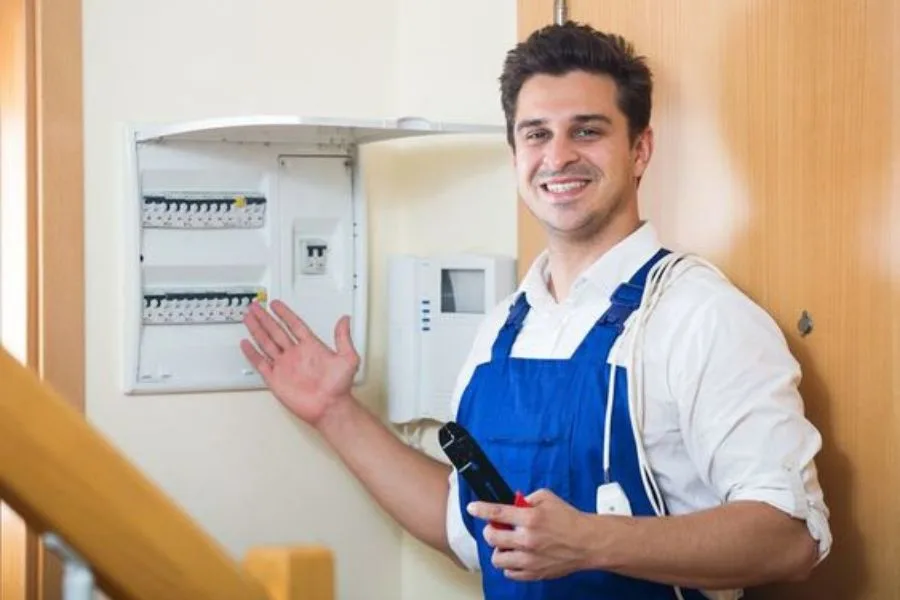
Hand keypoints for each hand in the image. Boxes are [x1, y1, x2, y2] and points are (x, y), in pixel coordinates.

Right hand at [240, 300, 359, 425]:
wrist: (329, 407)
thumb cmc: (339, 387)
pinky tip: (246, 344)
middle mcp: (295, 354)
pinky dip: (252, 353)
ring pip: (266, 343)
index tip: (275, 304)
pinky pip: (261, 363)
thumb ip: (343, 338)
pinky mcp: (276, 379)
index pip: (294, 325)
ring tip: (248, 318)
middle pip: (276, 331)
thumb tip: (345, 319)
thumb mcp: (348, 358)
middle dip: (265, 318)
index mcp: (310, 347)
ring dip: (257, 330)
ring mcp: (285, 366)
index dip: (284, 314)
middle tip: (255, 307)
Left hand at [467, 489, 596, 580]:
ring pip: (497, 559)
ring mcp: (530, 559)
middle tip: (497, 529)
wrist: (588, 542)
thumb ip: (527, 499)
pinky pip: (510, 573)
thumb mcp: (547, 498)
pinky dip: (509, 565)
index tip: (472, 508)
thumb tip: (512, 502)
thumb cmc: (569, 519)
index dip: (481, 510)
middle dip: (490, 531)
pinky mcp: (534, 573)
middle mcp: (527, 540)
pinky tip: (517, 556)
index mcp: (530, 519)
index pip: (497, 513)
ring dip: (498, 550)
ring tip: (507, 545)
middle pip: (492, 538)